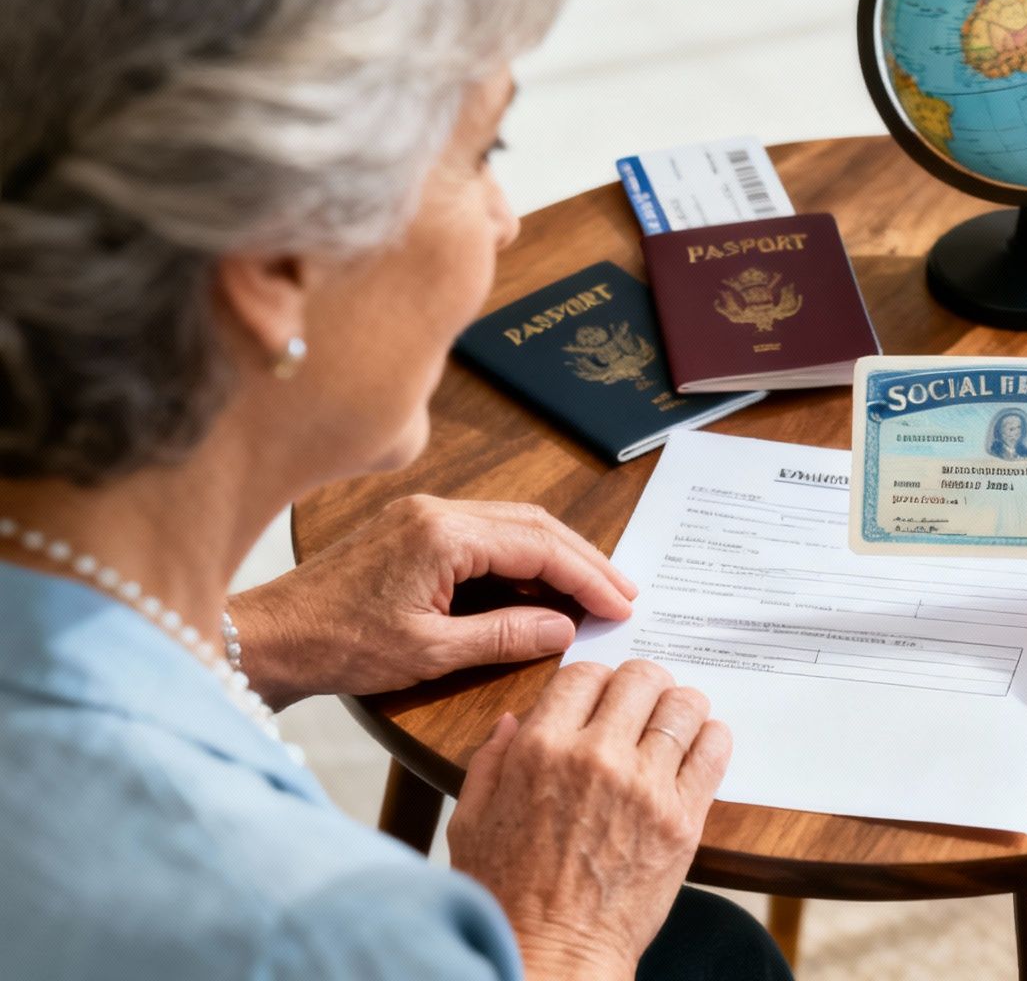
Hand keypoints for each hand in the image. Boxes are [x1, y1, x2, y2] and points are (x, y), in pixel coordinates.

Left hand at [230, 496, 636, 705]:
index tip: (622, 605)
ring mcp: (423, 516)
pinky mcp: (412, 529)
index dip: (587, 577)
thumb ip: (504, 636)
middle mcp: (436, 511)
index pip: (538, 547)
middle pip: (534, 525)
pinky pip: (485, 534)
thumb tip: (564, 629)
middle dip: (584, 560)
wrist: (267, 638)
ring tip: (593, 591)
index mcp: (443, 534)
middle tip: (624, 594)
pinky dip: (523, 558)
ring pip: (513, 526)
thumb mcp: (430, 652)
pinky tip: (540, 587)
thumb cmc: (337, 646)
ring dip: (557, 557)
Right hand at [448, 661, 730, 980]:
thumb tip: (513, 720)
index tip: (602, 698)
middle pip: (641, 679)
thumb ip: (490, 760)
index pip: (585, 674)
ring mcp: (645, 787)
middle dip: (643, 686)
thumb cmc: (507, 895)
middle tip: (642, 706)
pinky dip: (712, 739)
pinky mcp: (682, 819)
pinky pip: (714, 751)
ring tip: (673, 725)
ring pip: (684, 707)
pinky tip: (699, 747)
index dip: (596, 682)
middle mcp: (596, 758)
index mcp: (540, 750)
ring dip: (680, 709)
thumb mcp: (471, 821)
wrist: (553, 953)